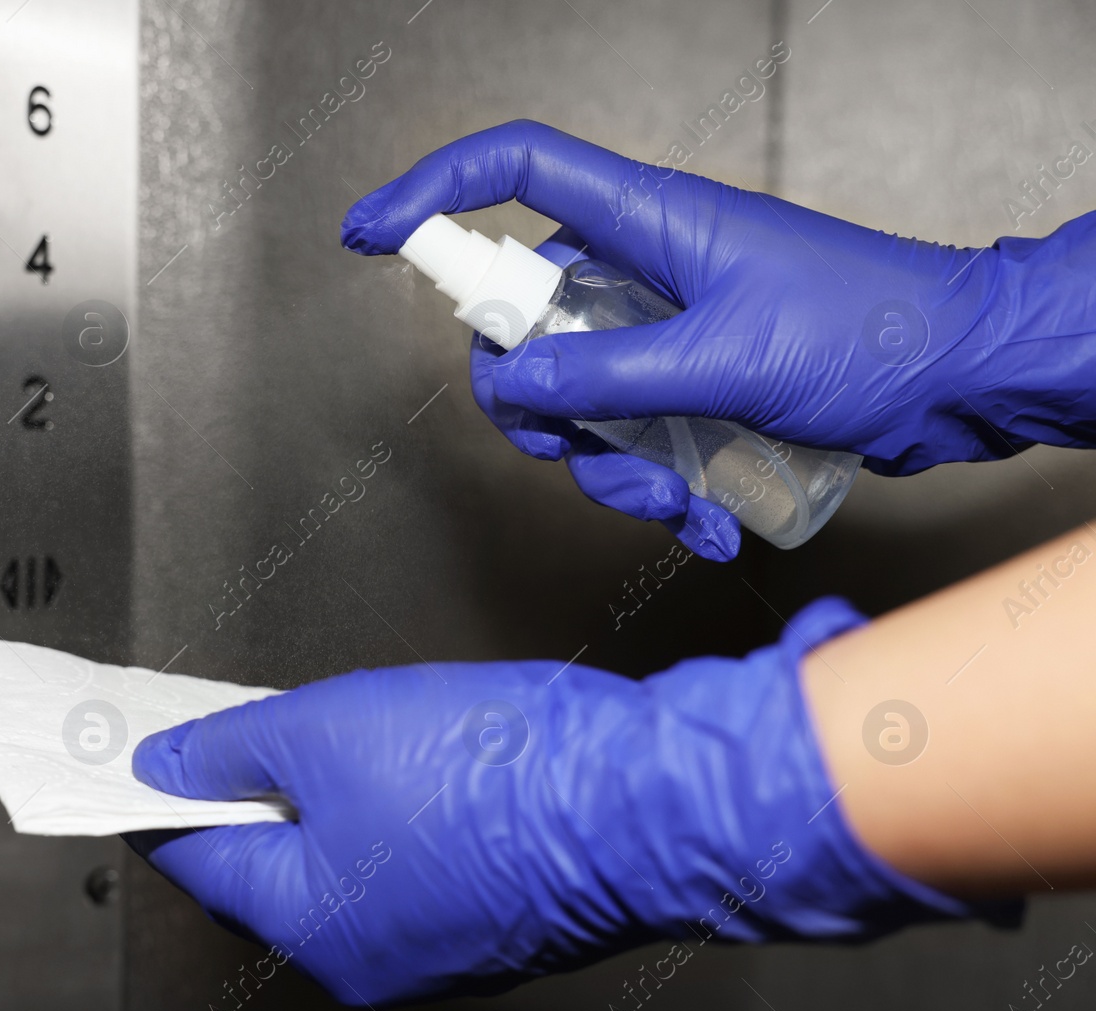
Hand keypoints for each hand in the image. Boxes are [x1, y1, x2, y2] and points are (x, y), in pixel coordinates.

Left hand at [128, 598, 988, 1005]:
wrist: (645, 800)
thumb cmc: (496, 770)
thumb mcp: (330, 728)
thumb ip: (231, 746)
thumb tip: (163, 763)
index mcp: (308, 919)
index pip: (197, 855)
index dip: (158, 793)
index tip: (129, 754)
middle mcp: (361, 955)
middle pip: (266, 865)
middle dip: (247, 790)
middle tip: (234, 720)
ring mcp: (430, 946)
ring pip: (339, 865)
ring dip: (320, 801)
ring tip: (332, 727)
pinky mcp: (486, 921)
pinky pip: (403, 868)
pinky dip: (384, 818)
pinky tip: (407, 762)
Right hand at [342, 121, 1095, 557]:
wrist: (961, 376)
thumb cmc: (873, 333)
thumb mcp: (726, 360)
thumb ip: (607, 373)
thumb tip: (512, 381)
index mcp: (648, 224)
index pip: (516, 170)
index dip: (433, 191)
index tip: (370, 237)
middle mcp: (643, 272)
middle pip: (522, 323)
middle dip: (534, 406)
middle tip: (573, 448)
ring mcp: (664, 332)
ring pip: (573, 400)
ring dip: (605, 468)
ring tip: (671, 500)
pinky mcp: (689, 386)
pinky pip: (628, 438)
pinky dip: (652, 488)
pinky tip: (702, 520)